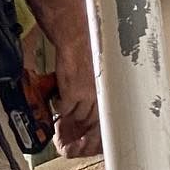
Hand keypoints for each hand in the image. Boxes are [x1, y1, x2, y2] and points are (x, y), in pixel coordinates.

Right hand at [52, 35, 101, 157]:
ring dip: (70, 117)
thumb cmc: (88, 48)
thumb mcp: (99, 72)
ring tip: (66, 111)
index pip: (106, 117)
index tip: (91, 134)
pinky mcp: (72, 93)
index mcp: (110, 91)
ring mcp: (87, 95)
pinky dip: (60, 108)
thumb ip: (98, 89)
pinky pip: (64, 110)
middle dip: (82, 125)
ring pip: (78, 117)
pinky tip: (59, 101)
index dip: (98, 129)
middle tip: (74, 125)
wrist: (76, 36)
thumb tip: (94, 103)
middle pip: (92, 120)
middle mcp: (101, 94)